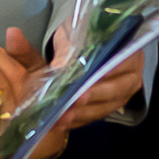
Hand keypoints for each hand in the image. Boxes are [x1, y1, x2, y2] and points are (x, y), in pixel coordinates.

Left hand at [24, 28, 144, 158]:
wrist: (80, 47)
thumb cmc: (77, 37)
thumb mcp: (67, 35)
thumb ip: (58, 46)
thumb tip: (27, 45)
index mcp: (128, 50)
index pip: (121, 62)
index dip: (106, 72)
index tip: (87, 81)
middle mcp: (130, 75)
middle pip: (113, 90)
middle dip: (90, 97)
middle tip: (72, 103)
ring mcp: (120, 95)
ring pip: (103, 107)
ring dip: (81, 113)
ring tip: (61, 117)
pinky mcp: (106, 109)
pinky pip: (93, 117)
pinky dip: (76, 120)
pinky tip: (60, 123)